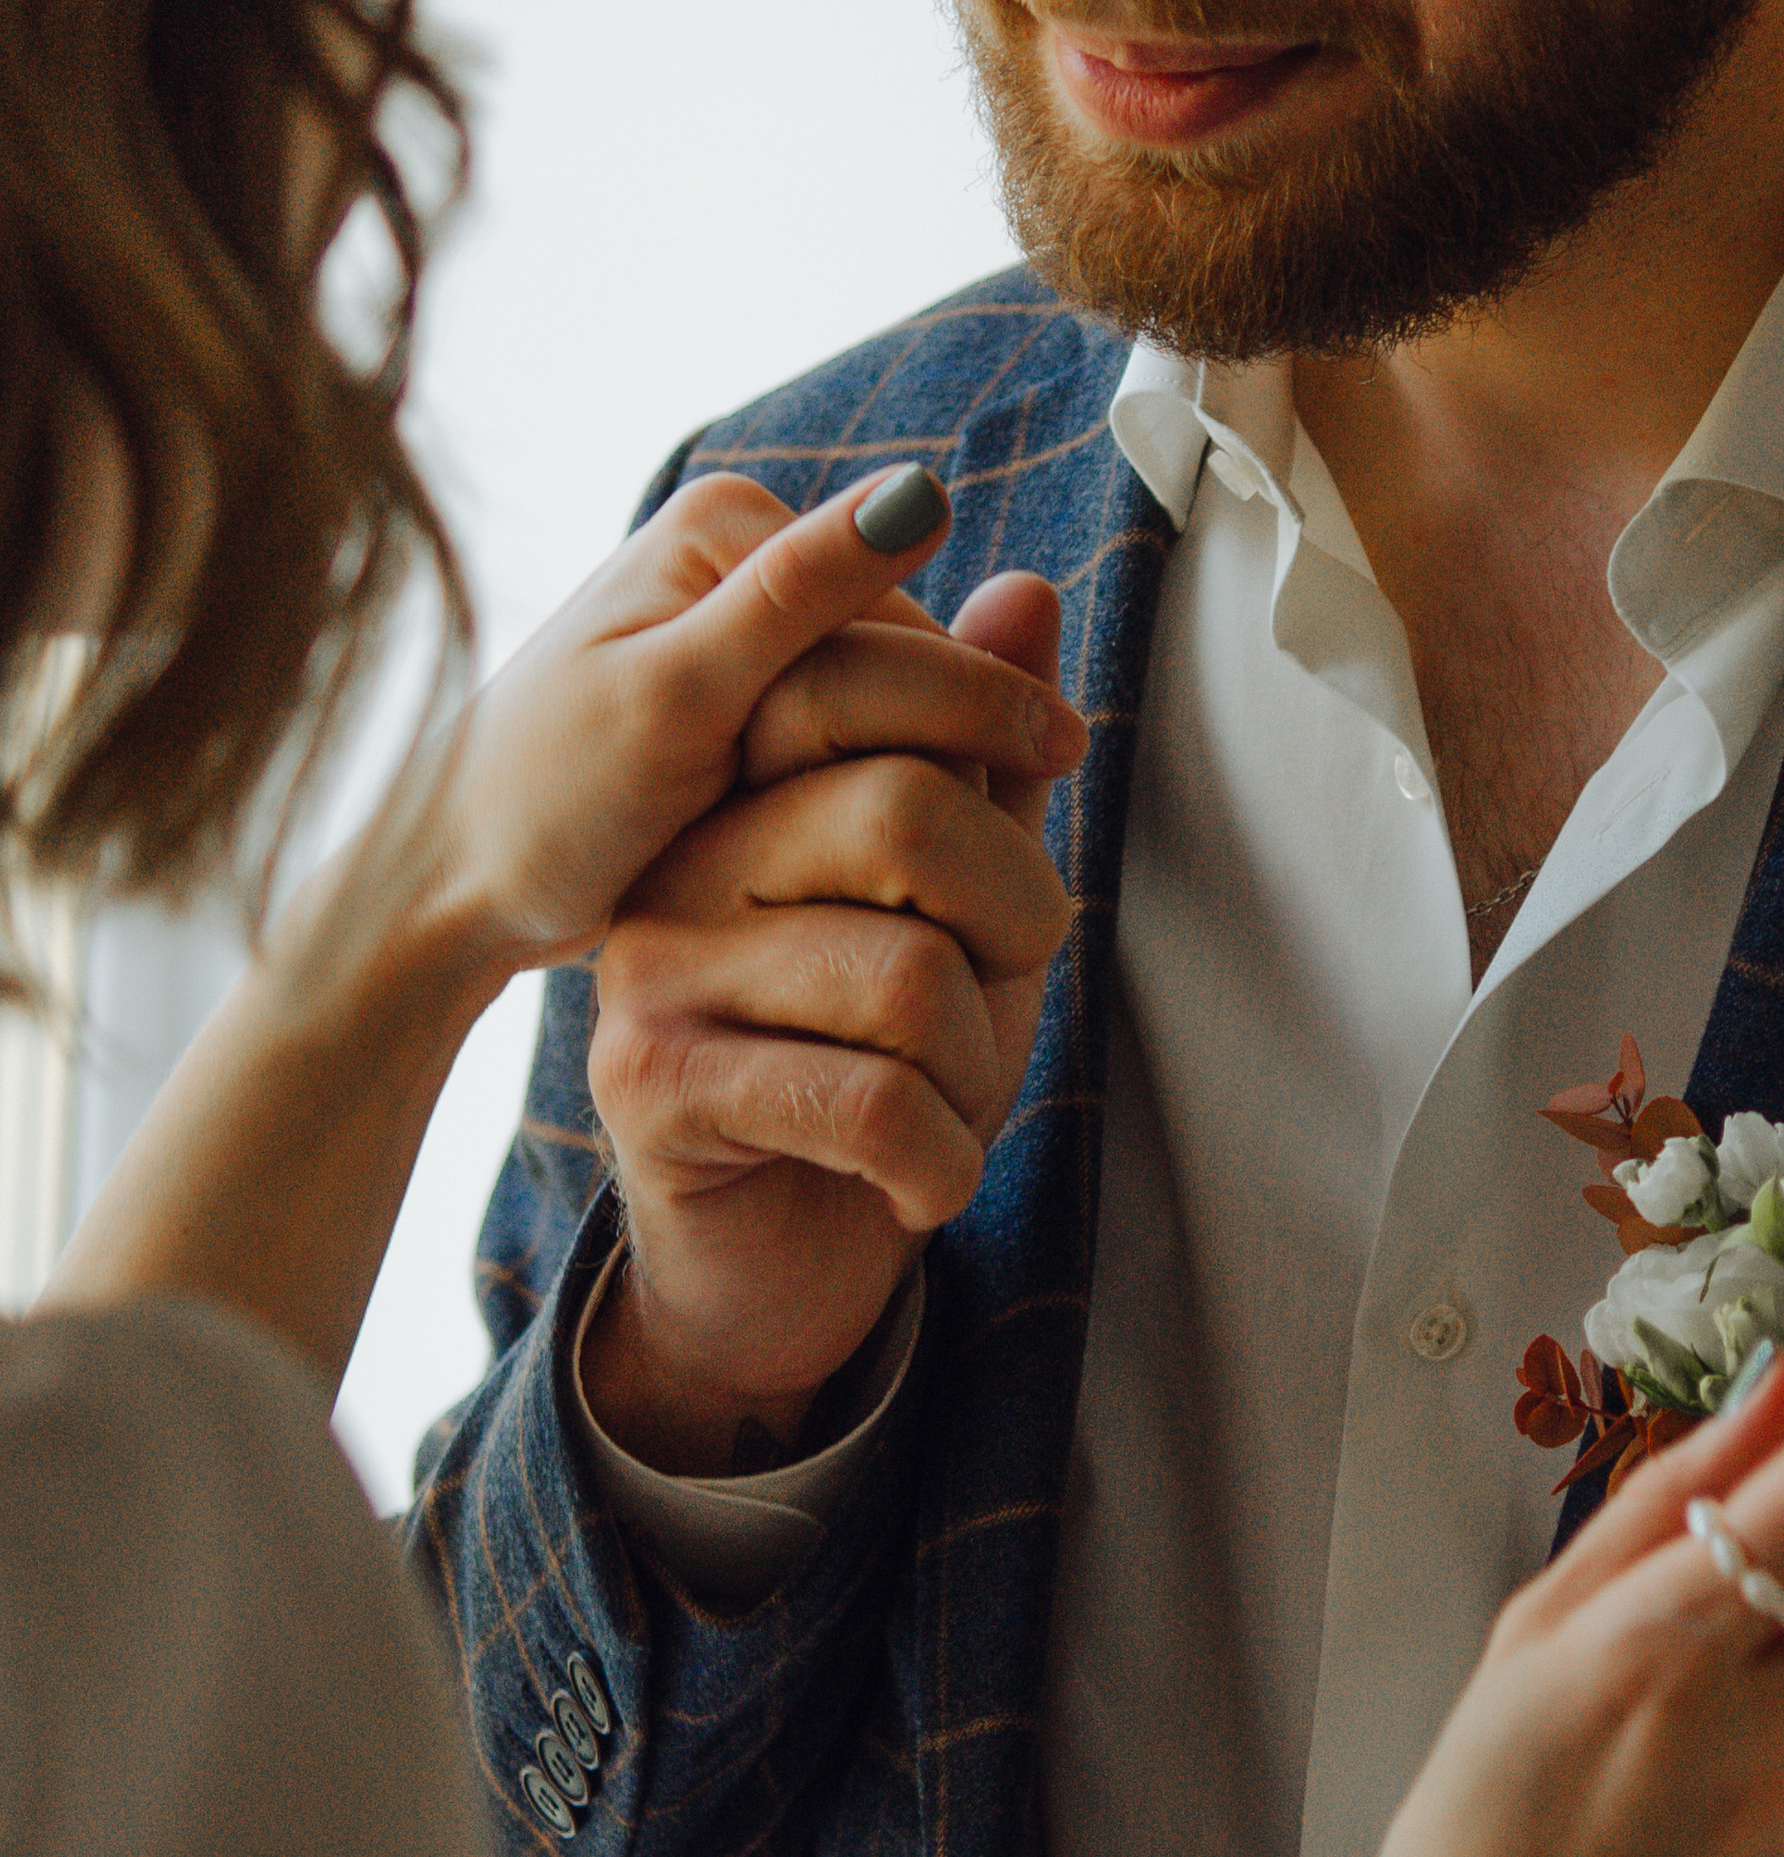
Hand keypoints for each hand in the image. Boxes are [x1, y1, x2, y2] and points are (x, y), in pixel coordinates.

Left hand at [418, 465, 1024, 966]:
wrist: (455, 885)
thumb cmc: (541, 801)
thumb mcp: (672, 699)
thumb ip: (797, 598)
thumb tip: (925, 493)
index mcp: (729, 523)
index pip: (904, 623)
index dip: (949, 721)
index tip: (984, 809)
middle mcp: (743, 555)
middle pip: (901, 665)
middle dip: (920, 760)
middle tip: (952, 873)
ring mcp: (746, 629)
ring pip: (889, 715)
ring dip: (903, 789)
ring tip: (916, 884)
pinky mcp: (747, 698)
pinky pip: (850, 746)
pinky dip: (864, 804)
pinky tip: (868, 868)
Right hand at [580, 533, 1085, 1462]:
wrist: (784, 1263)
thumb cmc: (884, 1069)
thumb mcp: (964, 906)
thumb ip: (986, 760)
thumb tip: (1026, 593)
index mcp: (745, 789)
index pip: (860, 686)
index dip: (989, 722)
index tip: (1057, 764)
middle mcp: (681, 859)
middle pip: (902, 812)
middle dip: (1015, 917)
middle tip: (1003, 988)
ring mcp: (653, 973)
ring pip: (906, 977)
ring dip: (978, 1074)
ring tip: (945, 1111)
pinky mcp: (653, 1091)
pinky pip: (870, 1104)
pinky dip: (940, 1164)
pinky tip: (917, 1185)